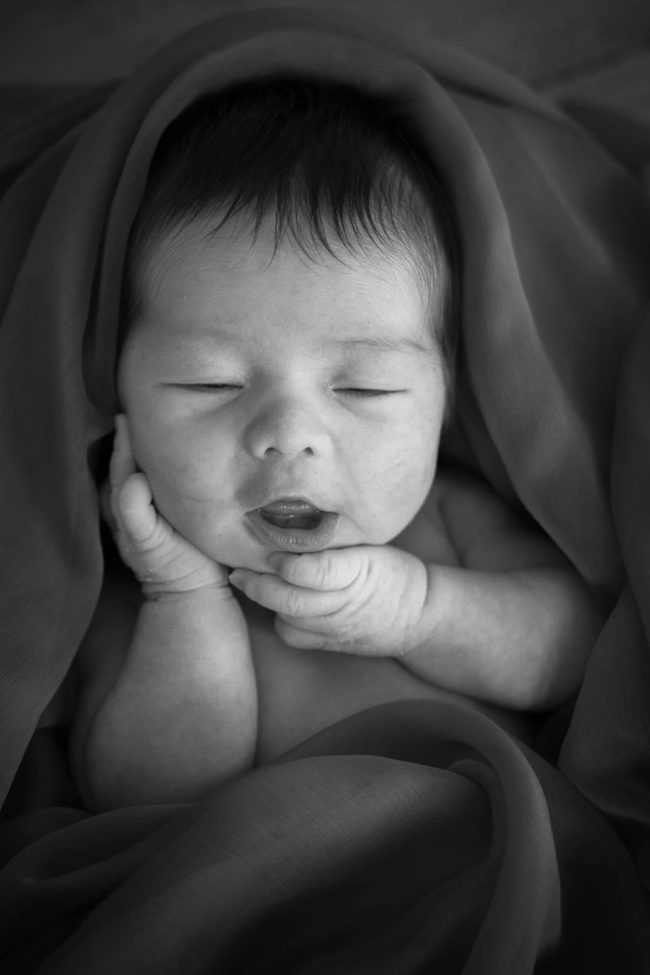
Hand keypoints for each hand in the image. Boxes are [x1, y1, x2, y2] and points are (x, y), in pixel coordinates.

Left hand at [102, 414, 228, 597]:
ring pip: (142, 466)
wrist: (195, 594)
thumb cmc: (174, 566)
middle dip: (133, 433)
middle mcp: (131, 502)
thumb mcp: (149, 541)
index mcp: (123, 504)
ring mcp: (148, 507)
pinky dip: (159, 460)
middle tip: (144, 403)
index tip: (134, 409)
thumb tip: (134, 477)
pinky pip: (158, 477)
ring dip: (146, 444)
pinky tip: (172, 449)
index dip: (126, 436)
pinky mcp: (165, 511)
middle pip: (128, 459)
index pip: (122, 461)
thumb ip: (135, 510)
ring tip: (157, 419)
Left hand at [229, 544, 429, 655]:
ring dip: (264, 600)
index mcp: (359, 570)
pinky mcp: (330, 643)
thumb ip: (336, 539)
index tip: (269, 548)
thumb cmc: (393, 571)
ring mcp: (336, 627)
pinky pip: (293, 636)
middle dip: (260, 584)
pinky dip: (278, 620)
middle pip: (294, 600)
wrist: (418, 616)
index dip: (288, 563)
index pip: (318, 572)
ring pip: (289, 619)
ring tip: (245, 580)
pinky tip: (271, 603)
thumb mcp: (373, 546)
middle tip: (238, 569)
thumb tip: (293, 518)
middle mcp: (345, 603)